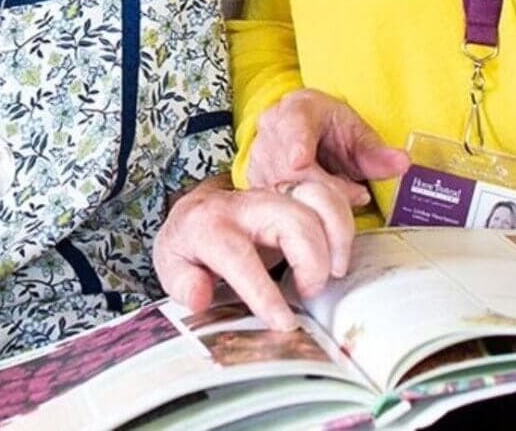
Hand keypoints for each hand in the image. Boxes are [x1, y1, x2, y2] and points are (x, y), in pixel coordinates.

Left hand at [154, 180, 356, 329]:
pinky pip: (328, 194)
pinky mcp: (294, 193)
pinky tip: (340, 248)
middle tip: (310, 293)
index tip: (283, 323)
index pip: (239, 256)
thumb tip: (200, 296)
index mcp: (210, 226)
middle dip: (311, 260)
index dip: (263, 292)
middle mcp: (246, 204)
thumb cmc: (189, 245)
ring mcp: (274, 193)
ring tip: (334, 271)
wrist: (197, 210)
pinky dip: (343, 220)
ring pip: (317, 198)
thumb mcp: (171, 266)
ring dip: (336, 235)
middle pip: (292, 219)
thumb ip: (183, 283)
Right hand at [248, 88, 409, 205]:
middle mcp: (271, 128)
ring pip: (281, 188)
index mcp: (297, 108)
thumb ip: (378, 152)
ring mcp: (259, 155)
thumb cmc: (332, 130)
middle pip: (290, 167)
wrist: (308, 133)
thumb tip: (402, 162)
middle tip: (357, 194)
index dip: (297, 144)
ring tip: (341, 195)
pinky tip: (317, 205)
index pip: (294, 125)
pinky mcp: (254, 180)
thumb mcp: (358, 134)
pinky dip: (299, 210)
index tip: (300, 161)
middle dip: (326, 187)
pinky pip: (274, 203)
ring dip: (314, 201)